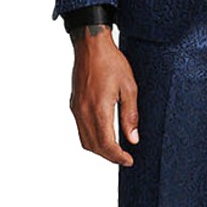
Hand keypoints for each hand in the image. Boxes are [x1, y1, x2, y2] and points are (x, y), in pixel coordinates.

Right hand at [69, 25, 138, 165]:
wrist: (91, 46)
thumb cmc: (112, 62)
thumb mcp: (129, 87)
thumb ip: (130, 115)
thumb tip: (132, 139)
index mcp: (99, 109)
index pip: (106, 144)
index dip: (118, 157)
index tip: (129, 160)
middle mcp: (84, 112)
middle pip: (94, 146)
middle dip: (109, 156)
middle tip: (125, 158)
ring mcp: (77, 108)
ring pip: (85, 140)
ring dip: (99, 149)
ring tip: (115, 150)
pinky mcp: (74, 104)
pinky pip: (80, 129)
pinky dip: (91, 138)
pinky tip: (104, 134)